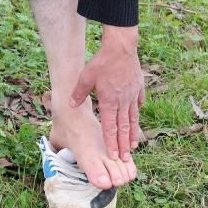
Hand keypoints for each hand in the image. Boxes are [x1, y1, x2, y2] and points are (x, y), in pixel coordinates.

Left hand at [70, 25, 143, 161]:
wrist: (121, 47)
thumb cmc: (102, 62)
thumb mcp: (85, 77)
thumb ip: (78, 93)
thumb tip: (69, 105)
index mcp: (109, 102)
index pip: (110, 128)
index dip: (111, 143)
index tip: (113, 156)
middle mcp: (122, 102)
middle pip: (123, 128)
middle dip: (123, 145)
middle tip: (125, 159)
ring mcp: (132, 95)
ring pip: (133, 119)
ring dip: (133, 134)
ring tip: (133, 146)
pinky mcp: (138, 87)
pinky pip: (139, 103)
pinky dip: (137, 113)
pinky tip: (137, 118)